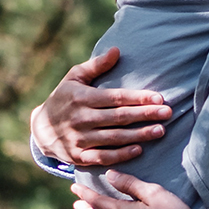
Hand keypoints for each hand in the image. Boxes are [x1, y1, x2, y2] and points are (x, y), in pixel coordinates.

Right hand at [30, 47, 171, 165]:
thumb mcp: (74, 77)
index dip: (138, 98)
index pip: (116, 98)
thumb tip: (117, 50)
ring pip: (114, 138)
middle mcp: (81, 119)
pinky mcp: (79, 157)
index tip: (159, 98)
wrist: (40, 129)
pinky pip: (103, 157)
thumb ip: (96, 65)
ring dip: (139, 135)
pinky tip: (138, 149)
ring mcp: (79, 139)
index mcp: (82, 98)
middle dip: (145, 115)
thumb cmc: (64, 98)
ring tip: (160, 131)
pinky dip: (121, 155)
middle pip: (119, 117)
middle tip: (168, 113)